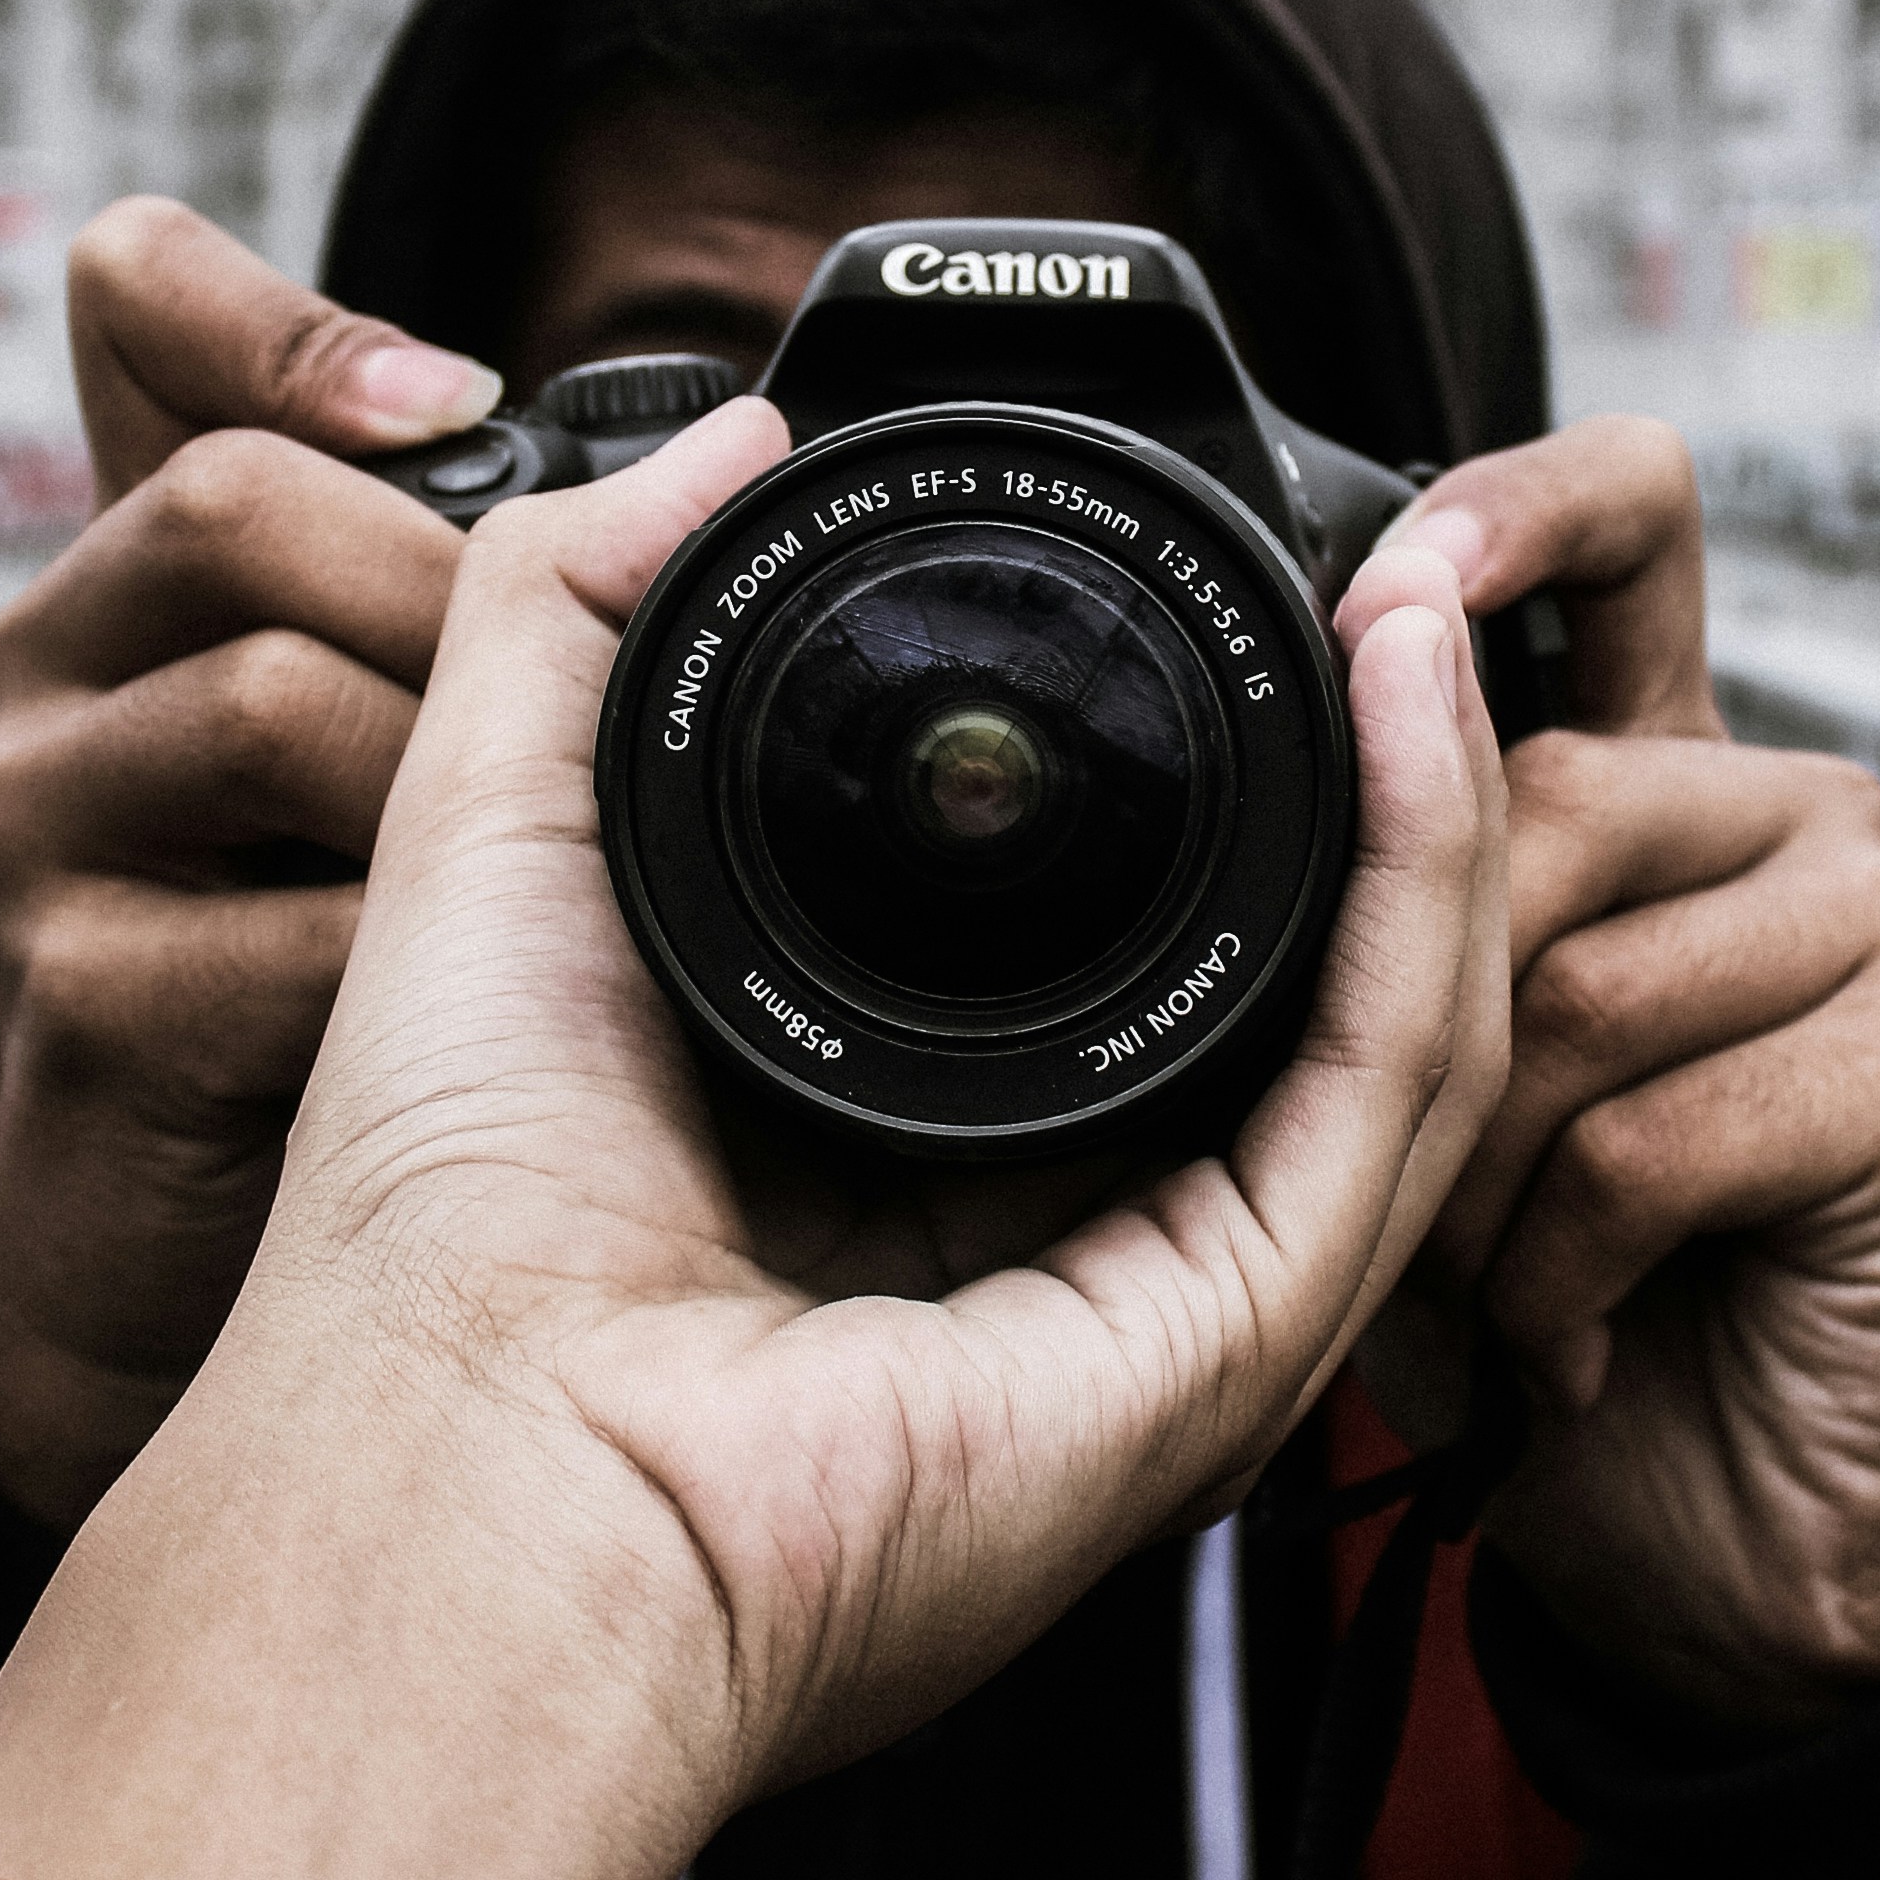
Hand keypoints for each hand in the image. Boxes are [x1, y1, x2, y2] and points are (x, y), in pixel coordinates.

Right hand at [0, 200, 497, 1524]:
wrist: (189, 1277)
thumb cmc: (340, 971)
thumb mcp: (426, 747)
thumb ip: (521, 582)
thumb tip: (731, 450)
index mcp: (145, 562)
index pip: (135, 303)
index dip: (274, 308)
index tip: (446, 400)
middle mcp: (50, 661)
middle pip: (235, 497)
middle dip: (436, 603)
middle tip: (533, 736)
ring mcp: (34, 825)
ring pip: (272, 696)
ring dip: (438, 794)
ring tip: (499, 892)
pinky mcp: (71, 996)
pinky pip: (302, 924)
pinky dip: (419, 977)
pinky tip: (447, 1021)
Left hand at [178, 403, 1511, 1800]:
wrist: (445, 1449)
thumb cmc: (436, 1223)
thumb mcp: (503, 824)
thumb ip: (585, 600)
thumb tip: (734, 431)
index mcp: (931, 1138)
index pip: (1156, 933)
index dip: (1233, 751)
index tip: (1250, 577)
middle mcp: (1076, 1230)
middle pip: (1320, 977)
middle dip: (1391, 766)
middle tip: (1396, 569)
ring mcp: (1172, 1301)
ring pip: (1406, 1018)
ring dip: (1443, 792)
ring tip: (1423, 601)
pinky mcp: (1227, 1342)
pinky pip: (1388, 1085)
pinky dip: (1428, 884)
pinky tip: (1410, 714)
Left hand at [1347, 420, 1879, 1729]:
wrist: (1713, 1557)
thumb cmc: (1545, 1308)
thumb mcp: (1401, 1086)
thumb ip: (1370, 913)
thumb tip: (1268, 754)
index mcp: (1662, 783)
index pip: (1629, 532)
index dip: (1515, 507)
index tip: (1396, 561)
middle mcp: (1789, 819)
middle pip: (1533, 798)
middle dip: (1417, 1026)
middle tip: (1415, 1200)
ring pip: (1573, 983)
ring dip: (1481, 1180)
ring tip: (1507, 1281)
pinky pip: (1650, 1127)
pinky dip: (1566, 1265)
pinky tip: (1582, 1335)